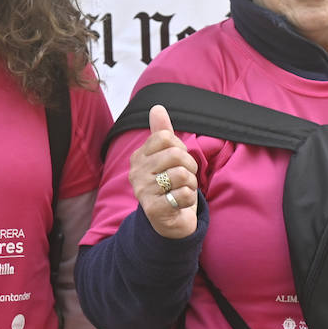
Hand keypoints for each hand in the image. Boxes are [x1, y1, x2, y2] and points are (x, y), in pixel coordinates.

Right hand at [128, 105, 198, 238]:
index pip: (166, 138)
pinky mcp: (153, 210)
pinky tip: (179, 204)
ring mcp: (143, 191)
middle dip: (189, 167)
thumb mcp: (167, 157)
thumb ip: (161, 133)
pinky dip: (188, 200)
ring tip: (182, 191)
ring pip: (181, 175)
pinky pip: (183, 195)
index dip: (180, 149)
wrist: (168, 220)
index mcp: (139, 157)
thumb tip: (157, 107)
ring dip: (191, 185)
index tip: (178, 162)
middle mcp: (136, 173)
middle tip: (184, 179)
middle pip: (176, 154)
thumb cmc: (169, 185)